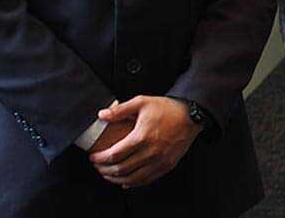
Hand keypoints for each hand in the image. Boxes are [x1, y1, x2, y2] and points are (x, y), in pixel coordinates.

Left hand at [89, 96, 203, 187]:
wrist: (191, 116)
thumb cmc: (168, 109)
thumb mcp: (142, 102)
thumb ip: (120, 109)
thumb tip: (102, 115)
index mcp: (142, 136)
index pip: (114, 154)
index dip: (100, 159)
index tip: (93, 158)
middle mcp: (151, 151)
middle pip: (121, 168)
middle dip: (104, 170)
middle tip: (98, 166)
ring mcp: (159, 160)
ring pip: (132, 178)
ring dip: (116, 178)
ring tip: (108, 174)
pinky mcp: (167, 165)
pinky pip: (146, 180)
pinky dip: (133, 182)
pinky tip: (126, 180)